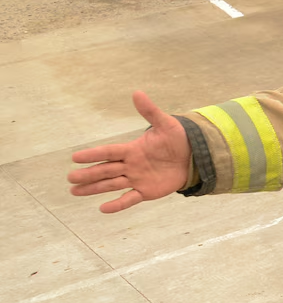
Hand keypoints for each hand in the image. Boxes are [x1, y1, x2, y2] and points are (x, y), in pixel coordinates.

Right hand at [67, 91, 193, 212]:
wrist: (192, 156)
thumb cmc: (176, 139)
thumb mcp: (165, 124)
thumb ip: (150, 111)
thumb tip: (137, 93)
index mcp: (132, 149)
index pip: (108, 152)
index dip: (93, 155)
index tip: (75, 157)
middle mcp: (130, 165)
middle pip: (105, 170)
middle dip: (88, 174)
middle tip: (70, 178)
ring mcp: (136, 179)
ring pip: (111, 184)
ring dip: (94, 189)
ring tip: (74, 191)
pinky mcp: (146, 191)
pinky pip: (129, 199)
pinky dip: (117, 204)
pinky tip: (103, 209)